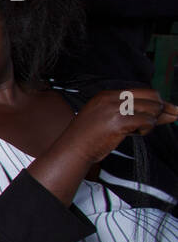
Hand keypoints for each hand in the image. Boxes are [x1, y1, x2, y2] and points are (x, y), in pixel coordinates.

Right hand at [62, 88, 177, 163]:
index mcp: (106, 95)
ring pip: (151, 108)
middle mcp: (111, 99)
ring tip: (139, 130)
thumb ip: (132, 113)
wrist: (72, 150)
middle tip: (163, 119)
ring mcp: (114, 109)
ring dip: (152, 121)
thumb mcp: (109, 120)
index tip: (169, 110)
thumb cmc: (88, 138)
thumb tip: (164, 112)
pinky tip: (136, 133)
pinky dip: (147, 128)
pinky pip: (146, 121)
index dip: (157, 101)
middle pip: (151, 95)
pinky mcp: (119, 122)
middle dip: (160, 108)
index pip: (141, 91)